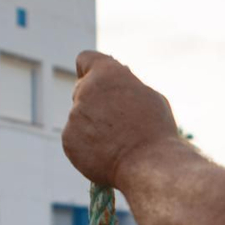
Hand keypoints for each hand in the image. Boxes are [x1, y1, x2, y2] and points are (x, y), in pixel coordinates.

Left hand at [64, 51, 182, 188]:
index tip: (94, 80)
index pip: (86, 59)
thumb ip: (126, 86)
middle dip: (93, 102)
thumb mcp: (149, 97)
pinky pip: (75, 139)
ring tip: (117, 143)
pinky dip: (86, 146)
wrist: (149, 164)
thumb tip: (117, 83)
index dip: (89, 69)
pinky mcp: (68, 139)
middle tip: (114, 121)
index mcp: (108, 73)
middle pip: (81, 90)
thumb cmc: (156, 131)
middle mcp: (86, 90)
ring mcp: (74, 115)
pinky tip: (106, 155)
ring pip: (80, 118)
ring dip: (92, 126)